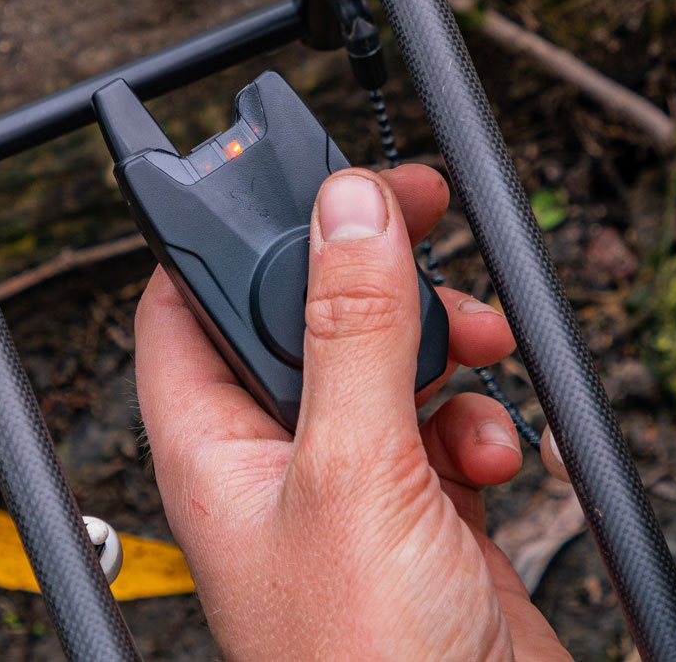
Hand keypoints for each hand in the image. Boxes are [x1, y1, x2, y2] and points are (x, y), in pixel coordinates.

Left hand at [135, 163, 571, 660]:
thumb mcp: (354, 473)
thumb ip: (350, 331)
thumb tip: (344, 212)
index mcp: (213, 445)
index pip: (184, 298)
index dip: (230, 228)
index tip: (293, 171)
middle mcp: (274, 456)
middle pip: (300, 312)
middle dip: (363, 270)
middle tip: (413, 214)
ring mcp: (351, 480)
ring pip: (382, 358)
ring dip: (436, 340)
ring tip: (474, 346)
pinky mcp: (421, 505)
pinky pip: (442, 417)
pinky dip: (474, 413)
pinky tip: (491, 445)